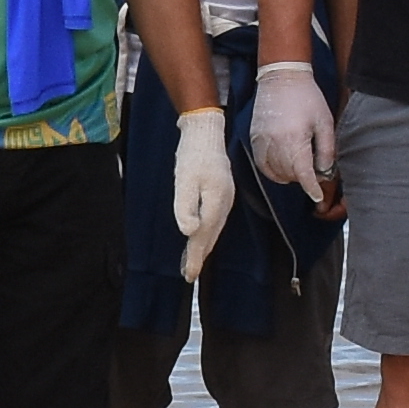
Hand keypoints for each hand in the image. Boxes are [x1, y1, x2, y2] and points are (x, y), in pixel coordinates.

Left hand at [165, 103, 234, 278]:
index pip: (204, 235)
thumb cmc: (192, 155)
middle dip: (200, 256)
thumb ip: (186, 206)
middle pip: (211, 235)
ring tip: (192, 261)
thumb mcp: (184, 180)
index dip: (195, 256)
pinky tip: (200, 234)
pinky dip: (207, 232)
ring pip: (214, 228)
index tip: (189, 275)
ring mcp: (225, 198)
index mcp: (216, 202)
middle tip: (189, 274)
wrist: (205, 132)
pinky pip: (215, 219)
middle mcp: (224, 203)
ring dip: (203, 245)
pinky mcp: (221, 192)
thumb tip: (189, 232)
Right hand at [248, 58, 336, 199]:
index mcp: (295, 138)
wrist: (281, 77)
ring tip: (299, 166)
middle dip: (303, 178)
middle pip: (289, 175)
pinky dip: (272, 171)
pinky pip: (262, 165)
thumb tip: (324, 173)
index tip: (317, 196)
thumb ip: (326, 150)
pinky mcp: (254, 139)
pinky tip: (283, 166)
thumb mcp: (325, 122)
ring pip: (275, 173)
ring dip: (288, 176)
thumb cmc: (307, 97)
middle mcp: (275, 142)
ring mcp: (261, 141)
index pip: (303, 173)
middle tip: (314, 170)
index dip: (312, 188)